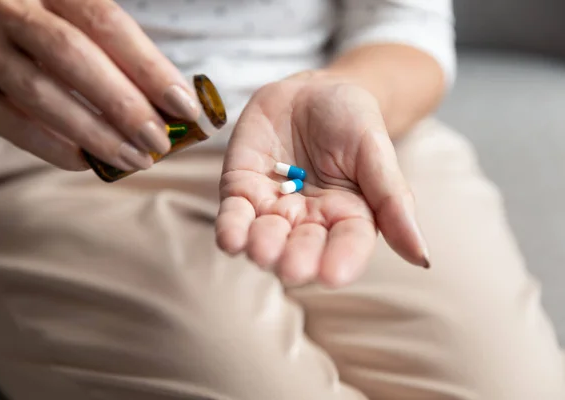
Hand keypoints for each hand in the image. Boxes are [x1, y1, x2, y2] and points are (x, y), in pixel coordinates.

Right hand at [0, 0, 197, 170]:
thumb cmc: (47, 41)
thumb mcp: (81, 29)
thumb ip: (122, 59)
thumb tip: (176, 107)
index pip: (107, 22)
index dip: (150, 67)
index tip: (184, 107)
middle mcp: (9, 9)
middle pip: (73, 56)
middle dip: (124, 105)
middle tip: (159, 141)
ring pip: (43, 94)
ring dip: (97, 134)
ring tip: (135, 159)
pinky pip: (14, 125)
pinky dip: (57, 148)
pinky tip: (89, 162)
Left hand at [216, 71, 428, 286]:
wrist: (312, 90)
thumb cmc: (352, 119)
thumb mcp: (376, 150)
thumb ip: (392, 199)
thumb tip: (422, 257)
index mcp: (350, 215)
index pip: (348, 245)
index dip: (342, 261)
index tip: (333, 275)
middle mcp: (310, 220)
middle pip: (304, 248)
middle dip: (297, 259)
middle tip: (292, 268)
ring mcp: (274, 207)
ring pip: (266, 237)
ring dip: (262, 246)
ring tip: (261, 250)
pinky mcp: (242, 189)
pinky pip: (234, 214)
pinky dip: (231, 228)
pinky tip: (230, 240)